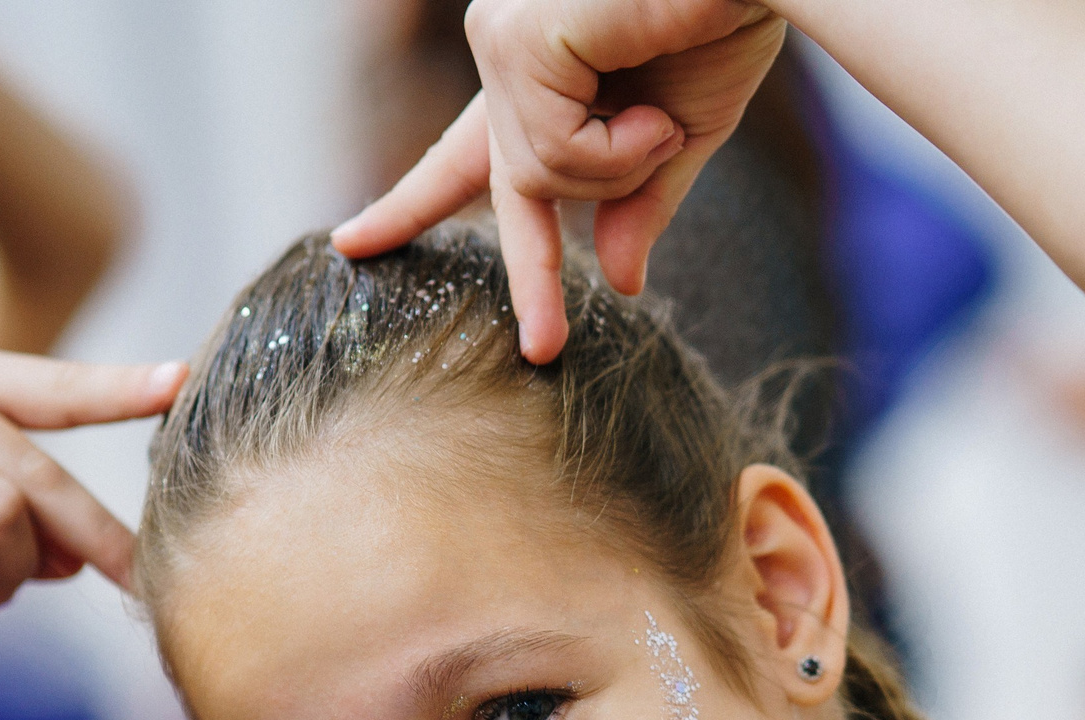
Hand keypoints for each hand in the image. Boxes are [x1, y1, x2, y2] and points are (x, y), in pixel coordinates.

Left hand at [332, 0, 785, 362]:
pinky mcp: (514, 38)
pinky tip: (648, 99)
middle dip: (537, 265)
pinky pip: (552, 157)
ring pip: (537, 177)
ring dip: (622, 169)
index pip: (465, 153)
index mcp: (544, 70)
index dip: (412, 203)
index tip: (355, 243)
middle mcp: (506, 47)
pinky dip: (617, 150)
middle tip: (558, 324)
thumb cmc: (729, 19)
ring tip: (664, 118)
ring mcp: (502, 37)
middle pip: (512, 183)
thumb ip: (638, 200)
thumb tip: (617, 281)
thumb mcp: (684, 132)